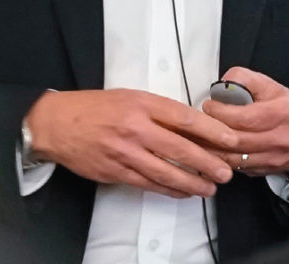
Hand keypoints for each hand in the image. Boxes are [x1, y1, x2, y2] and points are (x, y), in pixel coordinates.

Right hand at [26, 88, 236, 197]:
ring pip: (167, 172)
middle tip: (227, 171)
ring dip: (193, 183)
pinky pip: (149, 184)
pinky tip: (183, 192)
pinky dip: (170, 190)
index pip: (184, 117)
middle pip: (180, 148)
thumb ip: (157, 110)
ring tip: (210, 187)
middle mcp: (135, 127)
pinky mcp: (116, 171)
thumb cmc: (96, 106)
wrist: (58, 123)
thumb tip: (191, 126)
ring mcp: (125, 152)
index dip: (211, 130)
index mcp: (141, 103)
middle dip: (208, 162)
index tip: (230, 139)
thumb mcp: (129, 96)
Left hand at [202, 67, 288, 177]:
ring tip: (199, 137)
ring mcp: (273, 158)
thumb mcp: (271, 86)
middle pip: (236, 140)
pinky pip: (238, 169)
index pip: (244, 117)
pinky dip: (221, 161)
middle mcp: (279, 139)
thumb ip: (246, 79)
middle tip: (200, 121)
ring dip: (212, 150)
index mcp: (281, 113)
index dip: (221, 112)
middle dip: (212, 131)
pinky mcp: (265, 171)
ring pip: (234, 160)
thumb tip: (223, 83)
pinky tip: (211, 151)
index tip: (209, 105)